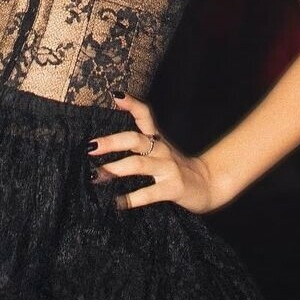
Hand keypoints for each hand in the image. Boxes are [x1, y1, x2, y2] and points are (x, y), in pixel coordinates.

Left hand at [88, 92, 214, 213]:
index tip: (116, 96)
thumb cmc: (176, 169)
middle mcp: (162, 150)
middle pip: (135, 139)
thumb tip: (103, 144)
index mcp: (157, 140)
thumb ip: (138, 145)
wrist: (209, 185)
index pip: (146, 115)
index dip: (132, 104)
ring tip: (96, 176)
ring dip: (115, 169)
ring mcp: (168, 168)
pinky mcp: (173, 188)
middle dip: (111, 142)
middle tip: (90, 147)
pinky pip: (149, 193)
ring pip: (139, 164)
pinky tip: (117, 203)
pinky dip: (131, 199)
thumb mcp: (160, 151)